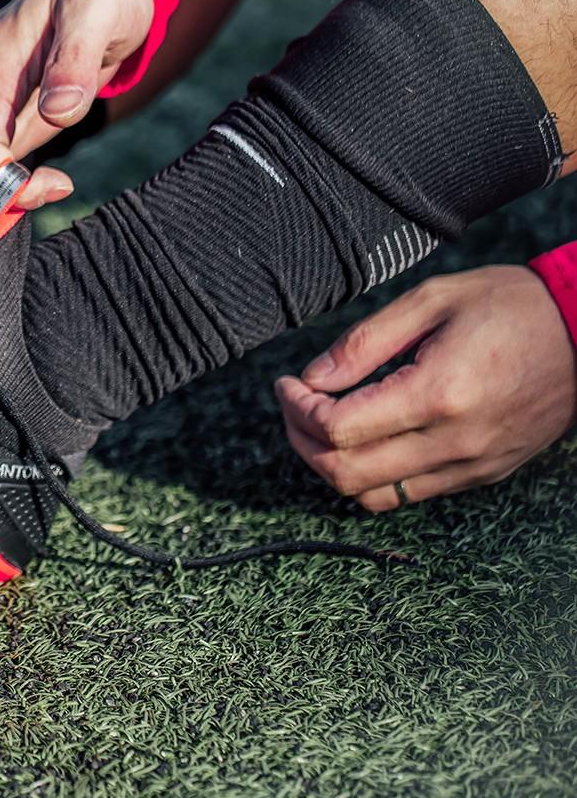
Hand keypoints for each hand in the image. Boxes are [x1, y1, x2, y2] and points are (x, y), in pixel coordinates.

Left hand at [274, 266, 576, 511]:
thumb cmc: (511, 306)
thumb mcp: (431, 300)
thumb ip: (364, 342)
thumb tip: (311, 378)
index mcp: (438, 394)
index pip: (337, 430)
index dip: (296, 410)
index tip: (287, 384)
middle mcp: (455, 442)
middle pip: (344, 474)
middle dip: (301, 441)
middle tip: (293, 406)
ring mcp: (472, 465)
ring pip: (372, 496)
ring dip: (331, 465)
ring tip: (320, 423)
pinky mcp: (483, 474)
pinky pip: (408, 494)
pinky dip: (371, 475)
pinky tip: (364, 436)